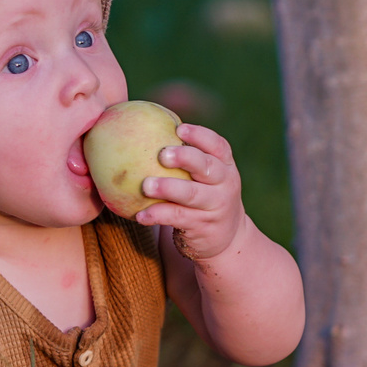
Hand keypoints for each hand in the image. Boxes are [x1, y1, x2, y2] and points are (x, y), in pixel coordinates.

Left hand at [136, 122, 247, 264]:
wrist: (227, 237)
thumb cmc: (205, 196)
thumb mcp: (207, 178)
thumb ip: (188, 159)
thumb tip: (145, 131)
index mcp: (225, 166)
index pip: (218, 146)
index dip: (200, 136)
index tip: (179, 129)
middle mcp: (225, 184)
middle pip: (206, 166)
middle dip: (185, 157)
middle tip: (162, 154)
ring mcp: (215, 207)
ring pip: (191, 194)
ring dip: (167, 188)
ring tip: (146, 185)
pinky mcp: (202, 226)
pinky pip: (177, 218)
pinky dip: (157, 215)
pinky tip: (140, 214)